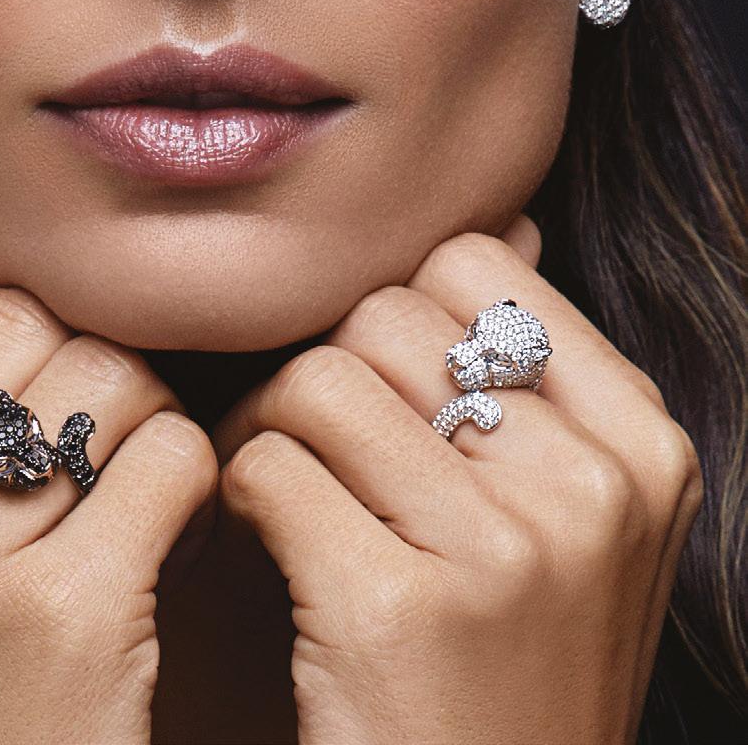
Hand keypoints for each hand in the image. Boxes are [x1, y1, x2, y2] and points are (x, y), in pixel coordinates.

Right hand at [0, 212, 216, 744]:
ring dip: (137, 424)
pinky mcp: (62, 608)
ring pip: (109, 369)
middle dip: (75, 367)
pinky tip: (163, 544)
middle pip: (25, 311)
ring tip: (114, 502)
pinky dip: (191, 486)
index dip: (2, 327)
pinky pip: (174, 451)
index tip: (16, 400)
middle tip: (80, 457)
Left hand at [212, 217, 703, 744]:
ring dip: (270, 424)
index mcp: (644, 446)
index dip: (403, 316)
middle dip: (328, 367)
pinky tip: (262, 547)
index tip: (386, 389)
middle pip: (387, 313)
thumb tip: (502, 219)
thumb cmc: (507, 665)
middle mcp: (592, 488)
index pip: (475, 265)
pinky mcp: (396, 609)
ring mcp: (504, 551)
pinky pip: (266, 464)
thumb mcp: (575, 522)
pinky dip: (239, 494)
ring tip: (282, 490)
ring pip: (318, 376)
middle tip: (311, 442)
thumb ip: (543, 382)